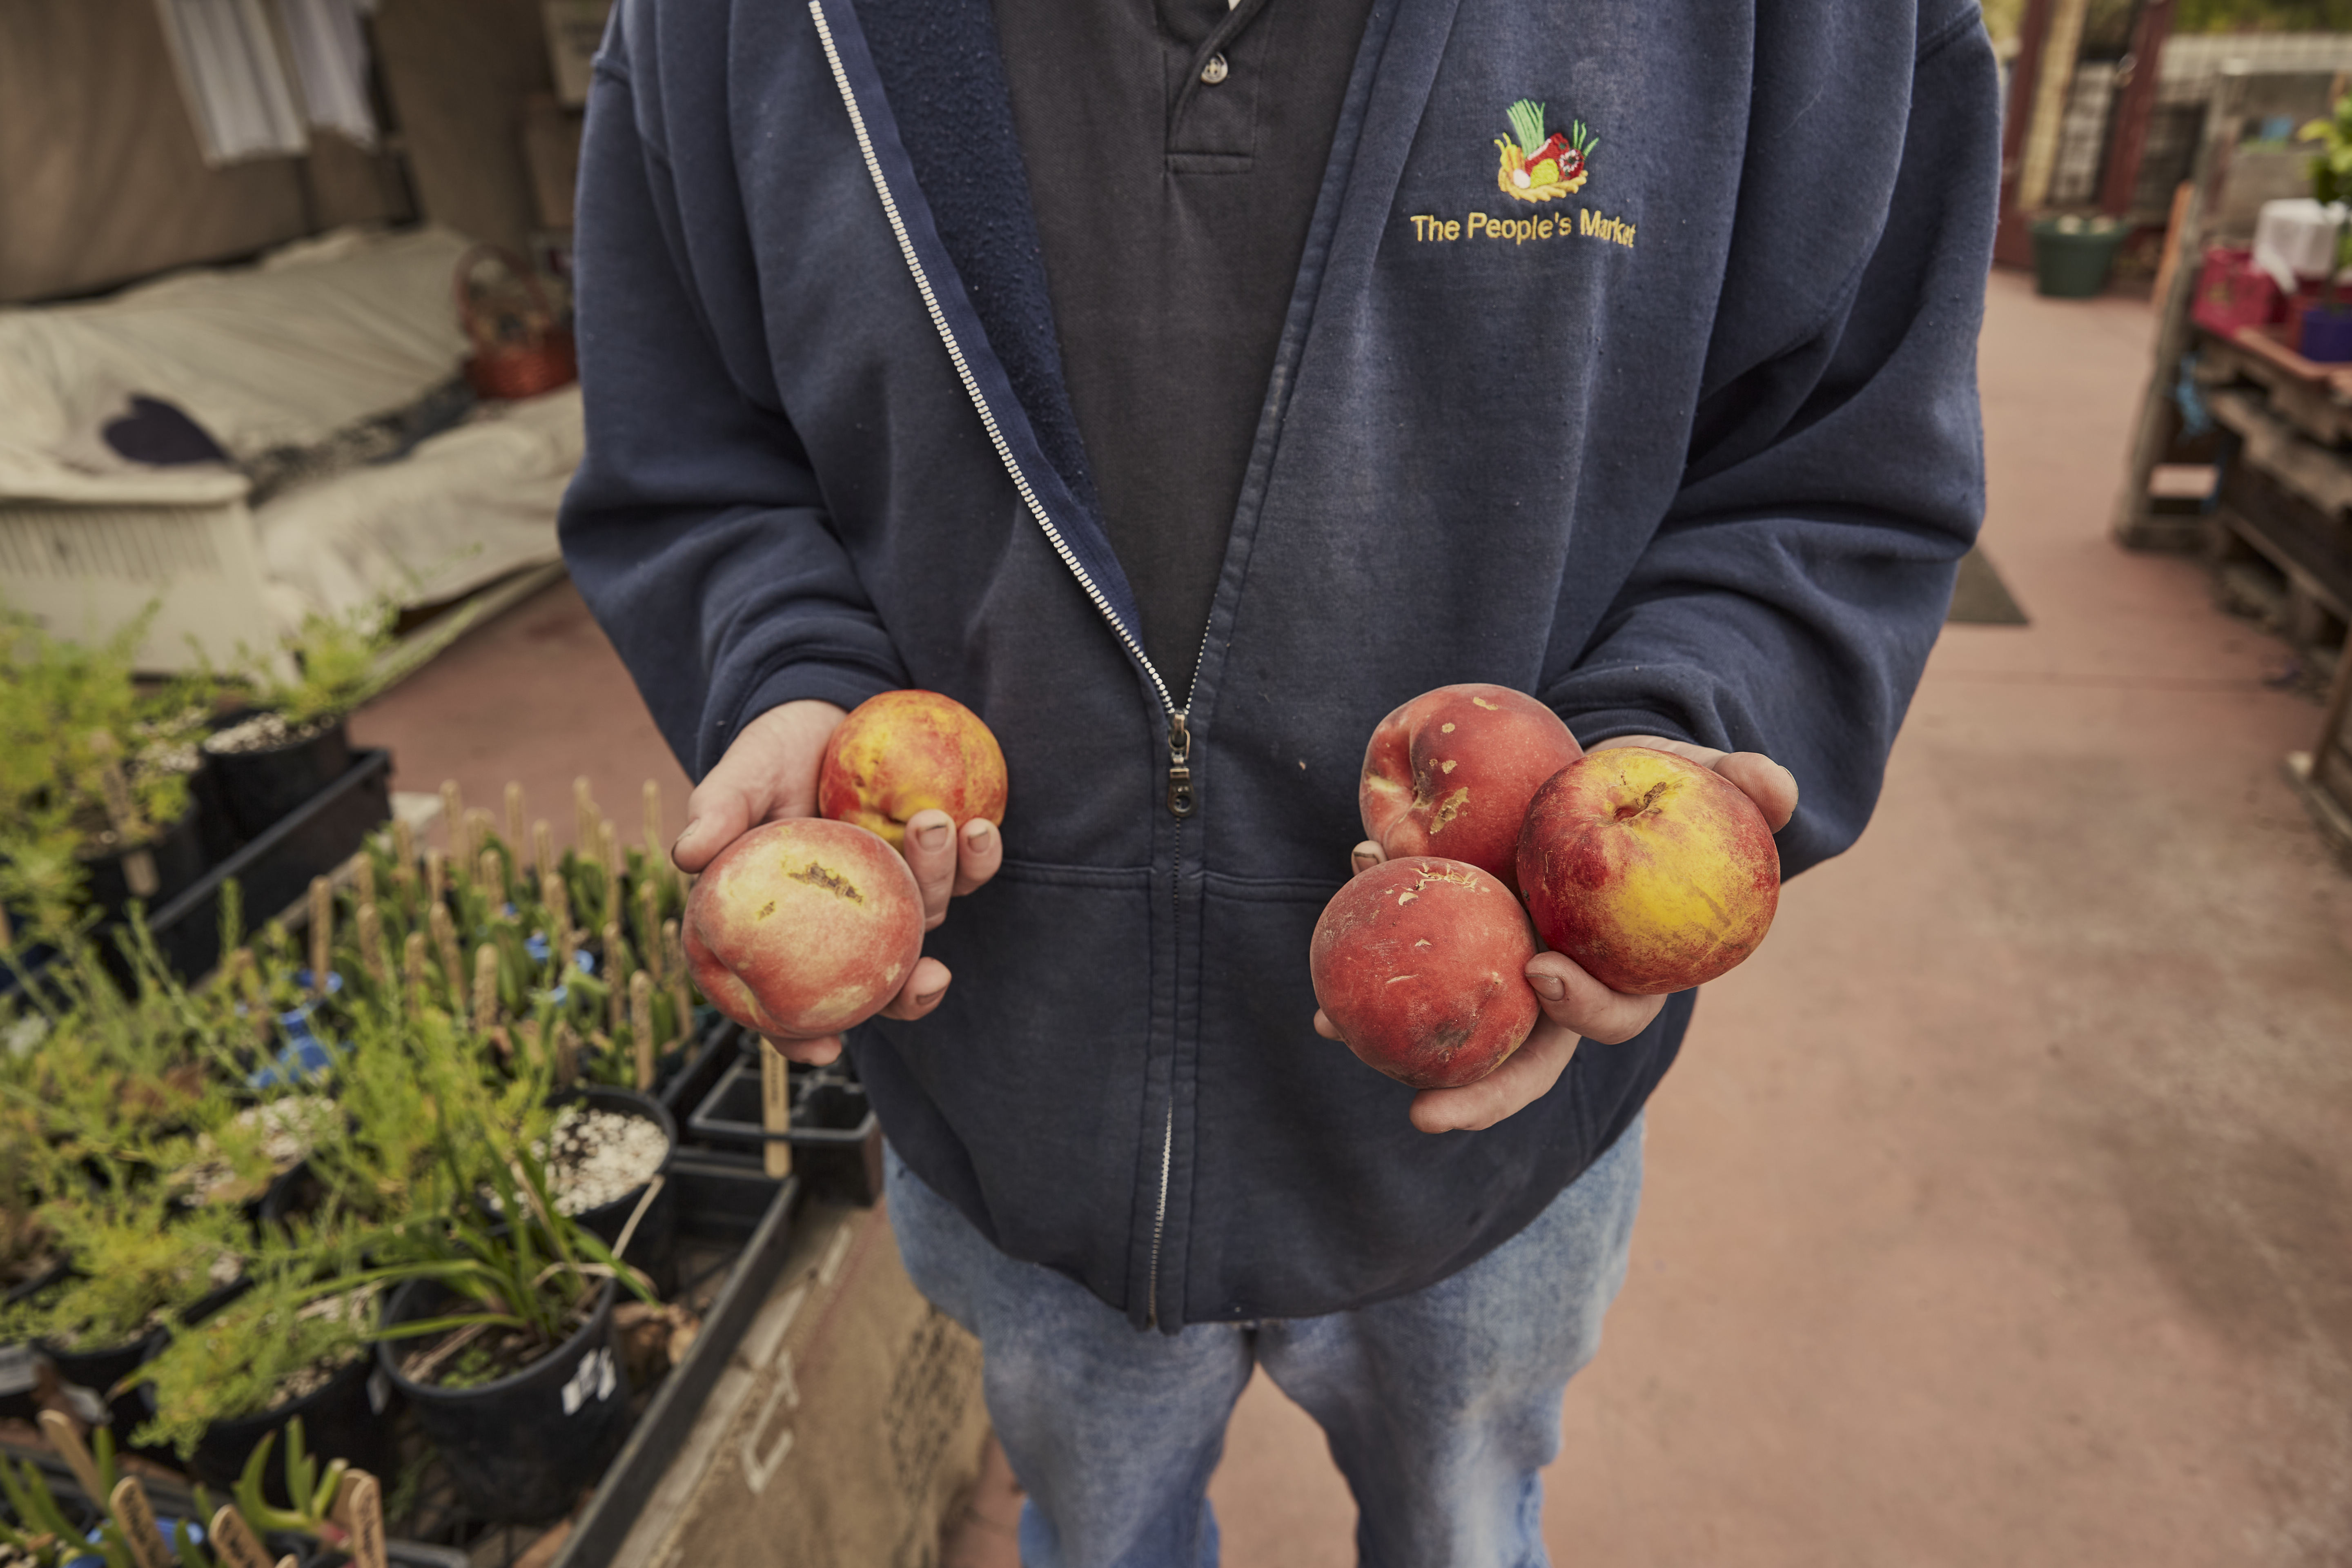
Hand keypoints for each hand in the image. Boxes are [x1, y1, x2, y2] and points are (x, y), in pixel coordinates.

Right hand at [674, 699, 1003, 1064]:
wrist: (824, 712)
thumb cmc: (770, 756)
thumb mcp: (740, 778)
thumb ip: (719, 813)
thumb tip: (687, 854)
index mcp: (784, 927)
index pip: (781, 1000)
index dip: (796, 1037)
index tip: (826, 1049)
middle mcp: (840, 927)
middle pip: (873, 985)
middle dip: (908, 995)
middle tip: (931, 976)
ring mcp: (889, 897)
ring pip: (923, 921)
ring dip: (939, 883)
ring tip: (933, 823)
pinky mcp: (930, 861)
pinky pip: (964, 873)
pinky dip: (978, 858)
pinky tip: (982, 830)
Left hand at [1330, 733, 1796, 1132]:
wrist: (1595, 781)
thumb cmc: (1660, 793)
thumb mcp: (1700, 781)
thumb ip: (1742, 788)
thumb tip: (1775, 784)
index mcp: (1621, 973)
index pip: (1608, 1015)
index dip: (1581, 1008)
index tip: (1543, 971)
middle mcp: (1556, 989)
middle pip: (1521, 1063)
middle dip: (1475, 1096)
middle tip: (1424, 1110)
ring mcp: (1502, 976)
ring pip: (1454, 1032)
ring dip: (1392, 1043)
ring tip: (1332, 1030)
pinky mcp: (1459, 947)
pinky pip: (1413, 967)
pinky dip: (1369, 965)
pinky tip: (1329, 953)